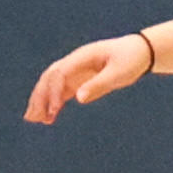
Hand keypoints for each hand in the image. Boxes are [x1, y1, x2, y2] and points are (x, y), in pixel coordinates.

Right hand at [26, 34, 153, 123]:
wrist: (139, 52)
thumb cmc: (131, 60)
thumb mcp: (119, 73)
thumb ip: (99, 84)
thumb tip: (78, 98)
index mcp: (82, 57)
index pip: (60, 73)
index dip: (54, 92)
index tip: (54, 111)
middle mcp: (74, 62)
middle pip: (49, 78)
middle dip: (40, 97)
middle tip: (33, 118)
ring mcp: (75, 70)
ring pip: (51, 84)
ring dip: (41, 100)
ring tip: (33, 120)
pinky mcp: (79, 79)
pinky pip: (61, 91)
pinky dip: (53, 103)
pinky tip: (48, 118)